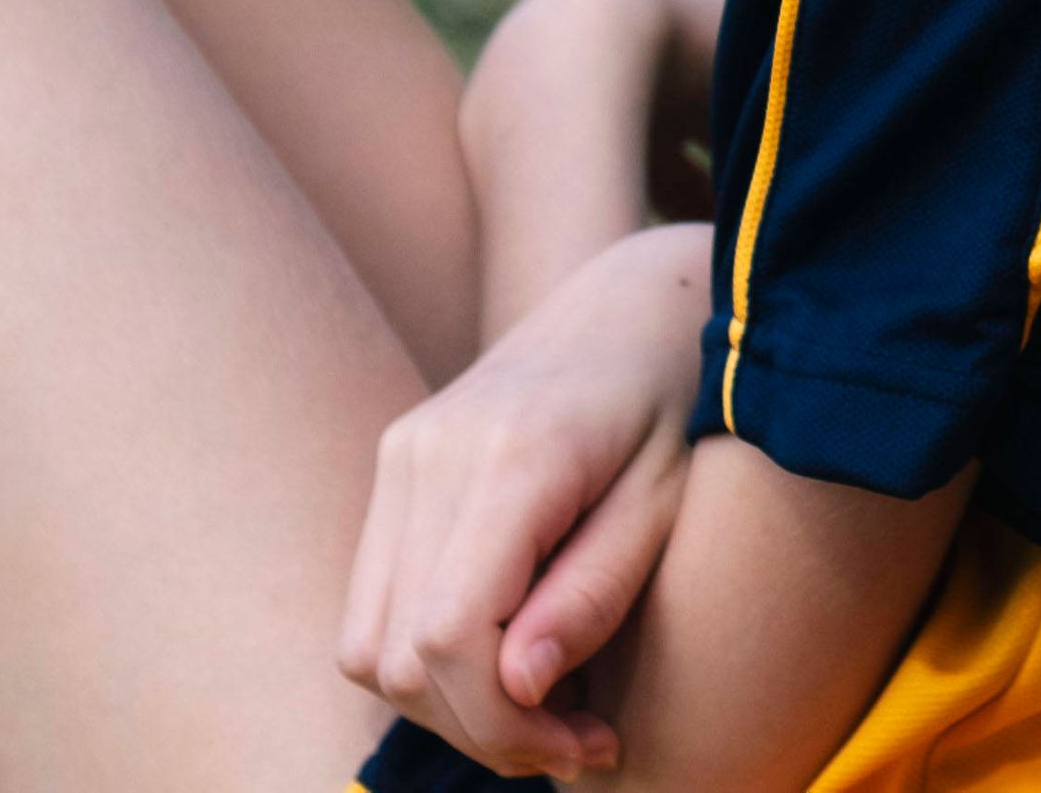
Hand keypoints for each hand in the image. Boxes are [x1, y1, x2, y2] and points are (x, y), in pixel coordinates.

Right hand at [342, 220, 713, 779]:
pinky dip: (424, 658)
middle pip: (401, 658)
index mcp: (511, 457)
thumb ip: (594, 593)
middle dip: (482, 730)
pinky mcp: (393, 464)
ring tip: (543, 704)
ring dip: (445, 705)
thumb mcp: (666, 501)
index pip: (450, 637)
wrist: (633, 295)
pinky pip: (371, 605)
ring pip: (367, 646)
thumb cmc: (674, 401)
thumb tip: (518, 688)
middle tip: (577, 741)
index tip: (588, 744)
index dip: (504, 725)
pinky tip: (506, 654)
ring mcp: (400, 454)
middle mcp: (430, 453)